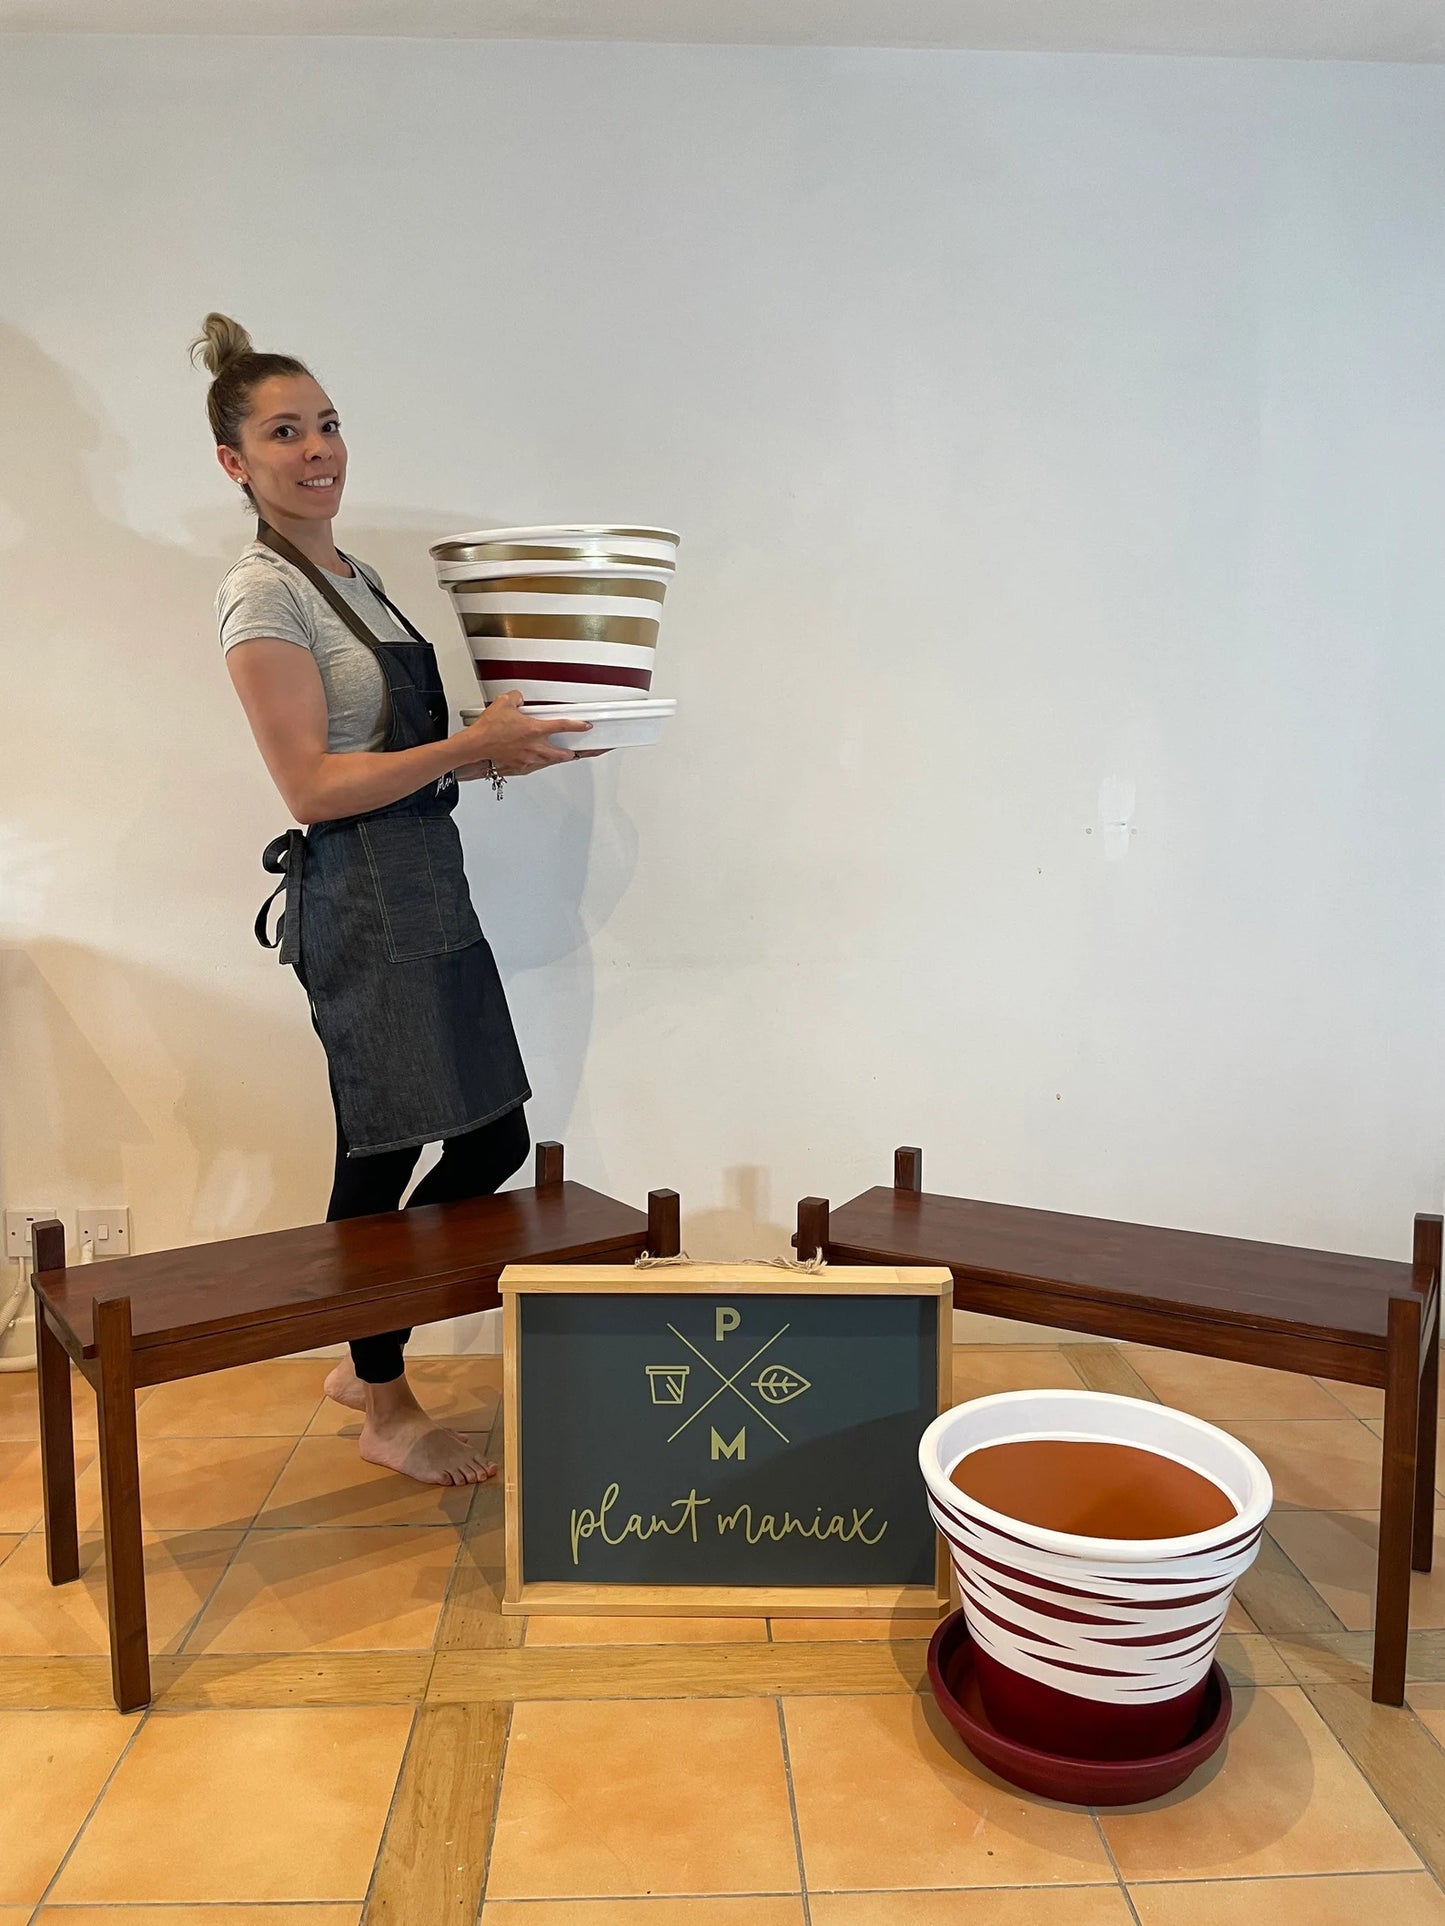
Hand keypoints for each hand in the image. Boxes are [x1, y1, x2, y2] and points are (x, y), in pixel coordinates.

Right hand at [454, 692, 590, 774]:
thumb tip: (519, 699)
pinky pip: (533, 765)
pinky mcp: (519, 765)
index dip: (578, 726)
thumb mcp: (504, 703)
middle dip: (571, 752)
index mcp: (535, 730)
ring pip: (549, 761)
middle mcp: (534, 746)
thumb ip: (517, 698)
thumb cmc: (489, 729)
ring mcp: (527, 758)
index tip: (586, 726)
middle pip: (561, 753)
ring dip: (556, 758)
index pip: (563, 726)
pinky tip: (538, 760)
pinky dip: (538, 762)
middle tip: (578, 751)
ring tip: (561, 756)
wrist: (475, 746)